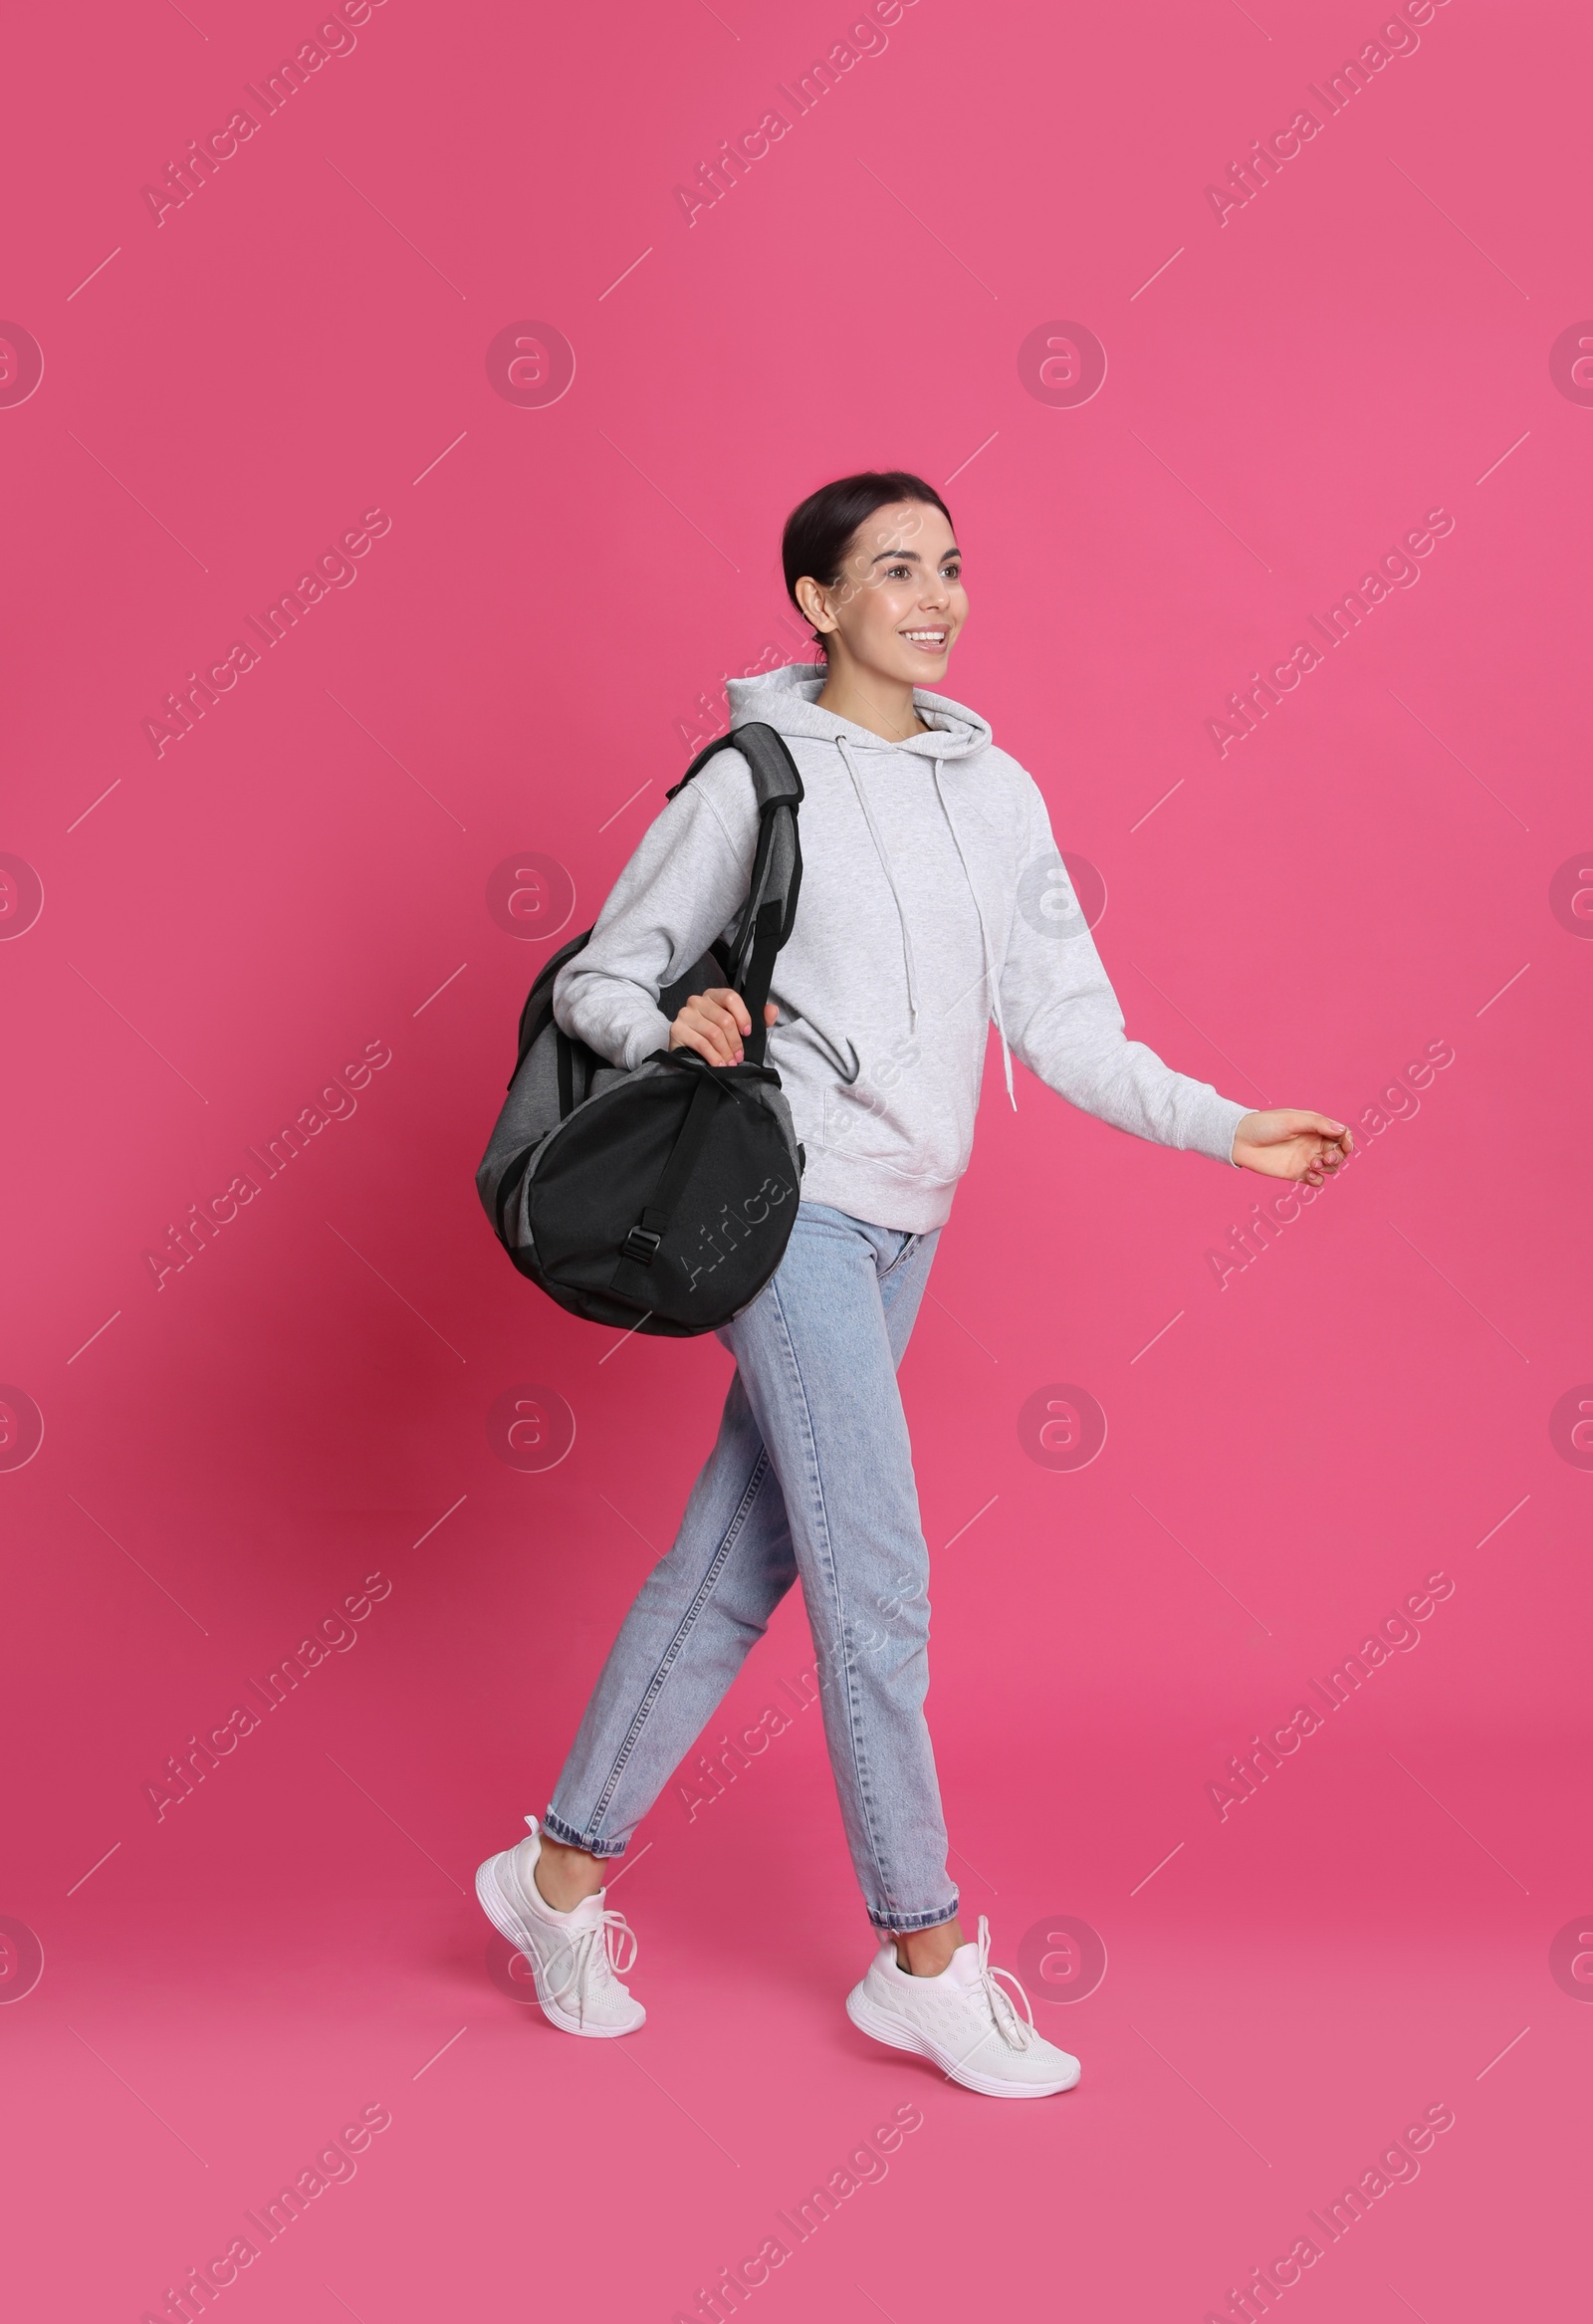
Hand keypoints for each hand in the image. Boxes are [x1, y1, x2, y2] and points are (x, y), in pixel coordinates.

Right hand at [668, 986, 778, 1066]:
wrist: (689, 1057)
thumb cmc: (716, 1041)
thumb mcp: (739, 1030)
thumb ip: (758, 1019)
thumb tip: (772, 1010)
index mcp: (713, 995)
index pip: (731, 997)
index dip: (743, 1016)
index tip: (748, 1033)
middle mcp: (697, 1000)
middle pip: (724, 1019)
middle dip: (735, 1042)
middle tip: (739, 1057)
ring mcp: (685, 1014)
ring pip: (714, 1032)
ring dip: (726, 1051)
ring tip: (730, 1063)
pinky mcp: (677, 1029)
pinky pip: (701, 1043)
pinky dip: (713, 1056)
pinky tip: (719, 1064)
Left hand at [1231, 1108, 1353, 1182]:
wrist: (1241, 1141)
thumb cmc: (1265, 1125)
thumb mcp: (1292, 1120)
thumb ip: (1317, 1124)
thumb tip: (1342, 1129)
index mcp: (1315, 1127)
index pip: (1340, 1134)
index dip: (1347, 1140)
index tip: (1346, 1145)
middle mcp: (1313, 1143)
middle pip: (1338, 1152)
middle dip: (1338, 1156)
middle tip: (1325, 1157)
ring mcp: (1305, 1159)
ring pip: (1330, 1168)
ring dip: (1328, 1167)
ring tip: (1313, 1164)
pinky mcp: (1297, 1174)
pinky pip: (1317, 1181)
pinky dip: (1318, 1180)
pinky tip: (1308, 1175)